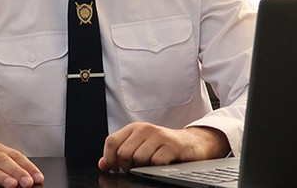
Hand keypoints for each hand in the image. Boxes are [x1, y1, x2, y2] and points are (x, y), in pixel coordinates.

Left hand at [98, 122, 230, 173]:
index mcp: (134, 128)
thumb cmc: (164, 146)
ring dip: (144, 167)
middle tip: (137, 168)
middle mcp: (145, 129)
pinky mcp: (172, 146)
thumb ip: (120, 152)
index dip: (110, 159)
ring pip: (138, 159)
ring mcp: (159, 136)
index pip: (111, 142)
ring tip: (151, 164)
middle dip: (128, 167)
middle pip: (123, 153)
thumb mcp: (140, 145)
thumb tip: (103, 164)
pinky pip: (155, 162)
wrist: (193, 143)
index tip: (116, 168)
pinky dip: (157, 168)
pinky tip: (162, 164)